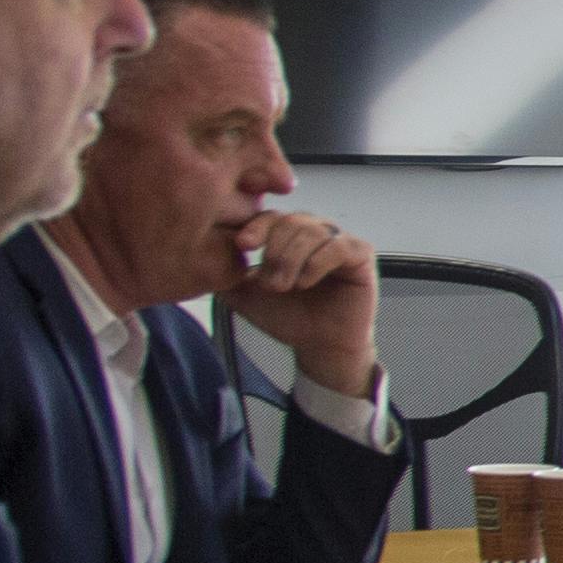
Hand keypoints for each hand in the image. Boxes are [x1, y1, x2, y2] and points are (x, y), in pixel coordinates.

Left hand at [222, 209, 381, 398]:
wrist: (318, 347)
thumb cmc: (290, 319)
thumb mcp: (247, 295)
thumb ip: (227, 274)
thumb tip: (201, 256)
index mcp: (290, 236)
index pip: (271, 216)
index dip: (257, 227)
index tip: (244, 245)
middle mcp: (315, 233)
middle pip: (291, 220)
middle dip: (275, 252)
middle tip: (270, 283)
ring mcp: (339, 241)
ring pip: (312, 231)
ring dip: (294, 260)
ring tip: (287, 286)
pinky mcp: (361, 256)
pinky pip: (338, 246)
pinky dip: (318, 263)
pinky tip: (307, 281)